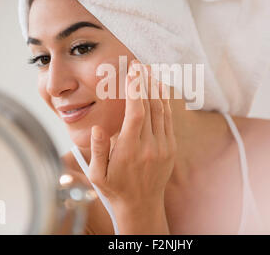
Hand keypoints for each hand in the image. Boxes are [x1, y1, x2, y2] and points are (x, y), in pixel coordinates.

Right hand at [87, 59, 176, 209]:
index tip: (132, 72)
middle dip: (145, 82)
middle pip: (151, 106)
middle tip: (140, 64)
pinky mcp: (171, 148)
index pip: (136, 113)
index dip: (135, 90)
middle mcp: (150, 146)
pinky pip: (169, 120)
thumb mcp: (98, 175)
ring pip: (162, 111)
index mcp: (130, 150)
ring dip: (156, 89)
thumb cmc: (115, 189)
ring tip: (149, 71)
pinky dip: (164, 103)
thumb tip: (98, 127)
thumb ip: (98, 151)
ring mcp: (164, 147)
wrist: (142, 206)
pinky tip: (159, 90)